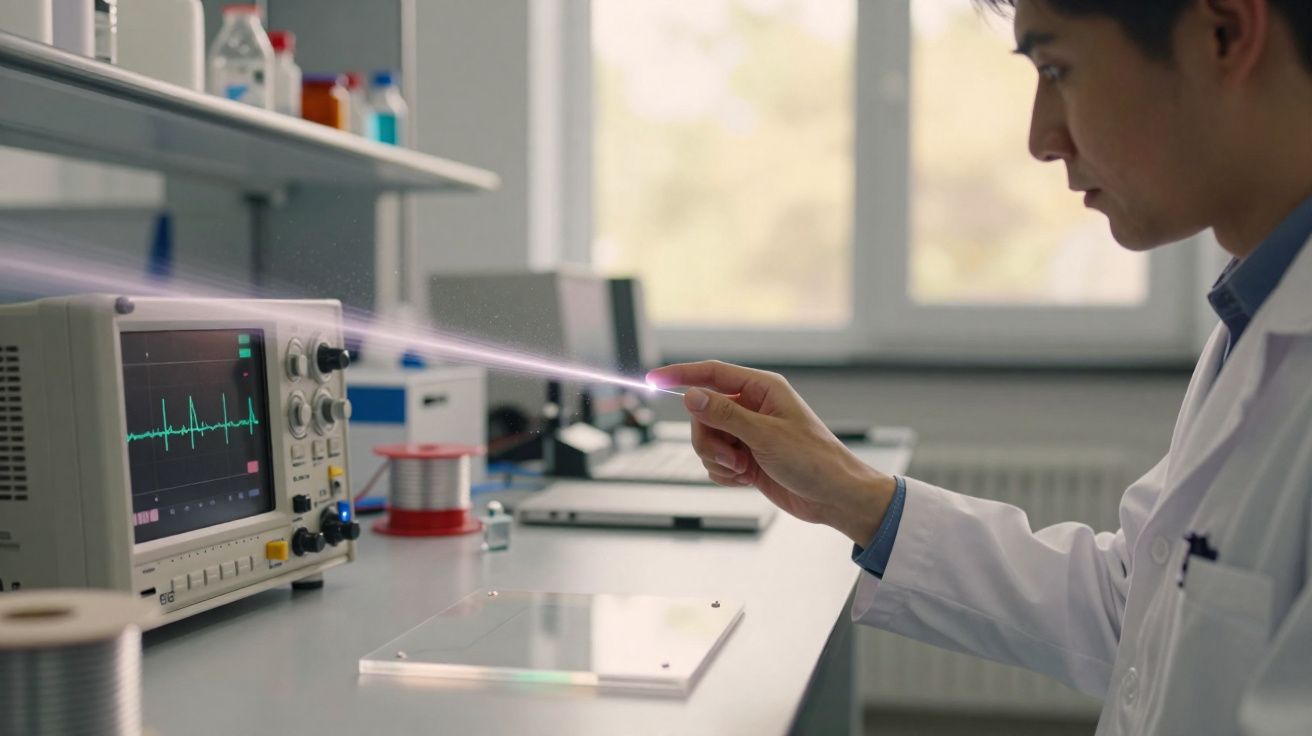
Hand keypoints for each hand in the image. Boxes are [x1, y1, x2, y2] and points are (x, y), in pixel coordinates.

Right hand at [646, 360, 896, 545]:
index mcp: (762, 389)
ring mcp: (747, 433)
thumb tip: (691, 395)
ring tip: (744, 469)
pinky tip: (746, 479)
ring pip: (705, 439)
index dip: (681, 374)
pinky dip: (724, 473)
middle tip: (731, 457)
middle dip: (708, 439)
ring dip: (717, 459)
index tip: (653, 379)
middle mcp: (752, 407)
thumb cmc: (814, 460)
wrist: (833, 497)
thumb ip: (725, 414)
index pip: (712, 373)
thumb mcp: (766, 435)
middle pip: (702, 413)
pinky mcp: (745, 457)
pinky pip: (714, 461)